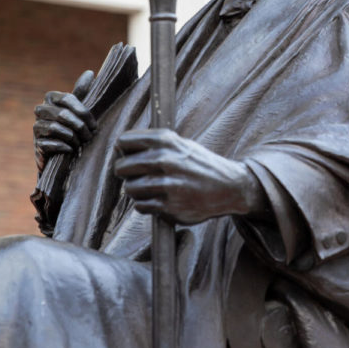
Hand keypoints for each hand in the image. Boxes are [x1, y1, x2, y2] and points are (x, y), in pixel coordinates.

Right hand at [33, 71, 96, 162]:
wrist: (60, 152)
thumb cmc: (71, 126)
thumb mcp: (77, 109)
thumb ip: (81, 92)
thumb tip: (90, 72)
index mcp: (51, 97)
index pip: (68, 99)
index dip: (84, 112)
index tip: (94, 125)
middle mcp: (41, 110)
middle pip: (62, 114)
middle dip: (80, 127)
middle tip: (90, 136)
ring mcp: (36, 127)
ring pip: (55, 128)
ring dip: (73, 138)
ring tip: (81, 143)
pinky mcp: (36, 144)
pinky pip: (50, 144)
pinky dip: (64, 147)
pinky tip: (71, 150)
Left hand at [113, 129, 265, 224]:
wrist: (228, 187)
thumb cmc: (199, 164)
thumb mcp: (180, 143)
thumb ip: (152, 144)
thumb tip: (119, 148)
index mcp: (164, 141)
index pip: (122, 142)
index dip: (123, 151)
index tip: (130, 156)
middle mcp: (164, 160)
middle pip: (121, 167)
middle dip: (127, 173)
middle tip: (139, 176)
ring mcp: (166, 184)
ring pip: (129, 188)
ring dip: (136, 191)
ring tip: (152, 189)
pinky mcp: (169, 207)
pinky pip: (140, 206)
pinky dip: (146, 205)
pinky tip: (160, 200)